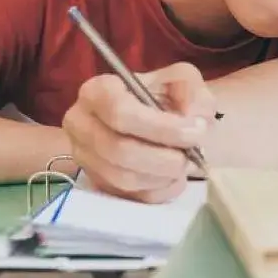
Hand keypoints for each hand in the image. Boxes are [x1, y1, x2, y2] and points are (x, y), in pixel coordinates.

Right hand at [62, 62, 217, 202]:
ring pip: (124, 178)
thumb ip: (192, 92)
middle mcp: (81, 125)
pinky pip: (128, 197)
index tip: (196, 132)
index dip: (162, 127)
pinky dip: (158, 191)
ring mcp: (85, 158)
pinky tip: (173, 177)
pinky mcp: (97, 184)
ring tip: (184, 164)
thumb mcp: (184, 81)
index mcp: (98, 91)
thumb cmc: (168, 99)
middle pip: (120, 150)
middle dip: (164, 158)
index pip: (120, 112)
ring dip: (162, 176)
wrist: (162, 124)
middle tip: (191, 155)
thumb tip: (192, 119)